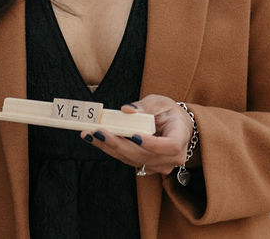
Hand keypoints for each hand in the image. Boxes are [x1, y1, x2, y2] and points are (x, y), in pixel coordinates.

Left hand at [79, 94, 193, 175]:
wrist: (176, 126)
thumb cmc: (169, 112)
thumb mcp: (160, 102)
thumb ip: (145, 106)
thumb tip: (127, 110)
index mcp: (180, 139)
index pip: (169, 146)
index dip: (152, 144)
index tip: (134, 135)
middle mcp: (171, 158)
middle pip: (144, 156)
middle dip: (118, 144)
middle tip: (98, 132)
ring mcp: (159, 165)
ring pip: (132, 160)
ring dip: (109, 147)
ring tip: (90, 134)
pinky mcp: (147, 166)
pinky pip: (128, 160)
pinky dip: (111, 149)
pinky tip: (96, 139)